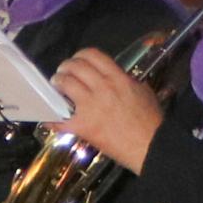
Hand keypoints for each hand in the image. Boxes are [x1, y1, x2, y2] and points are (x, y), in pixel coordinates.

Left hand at [52, 50, 161, 172]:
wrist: (151, 147)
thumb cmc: (151, 121)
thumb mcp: (143, 91)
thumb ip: (126, 80)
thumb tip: (114, 77)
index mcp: (118, 78)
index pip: (91, 55)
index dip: (80, 56)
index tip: (77, 62)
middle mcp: (102, 88)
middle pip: (74, 66)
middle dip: (65, 68)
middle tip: (63, 74)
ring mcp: (90, 107)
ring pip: (64, 84)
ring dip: (58, 84)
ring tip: (57, 89)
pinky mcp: (83, 126)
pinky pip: (59, 118)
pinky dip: (51, 118)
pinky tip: (50, 117)